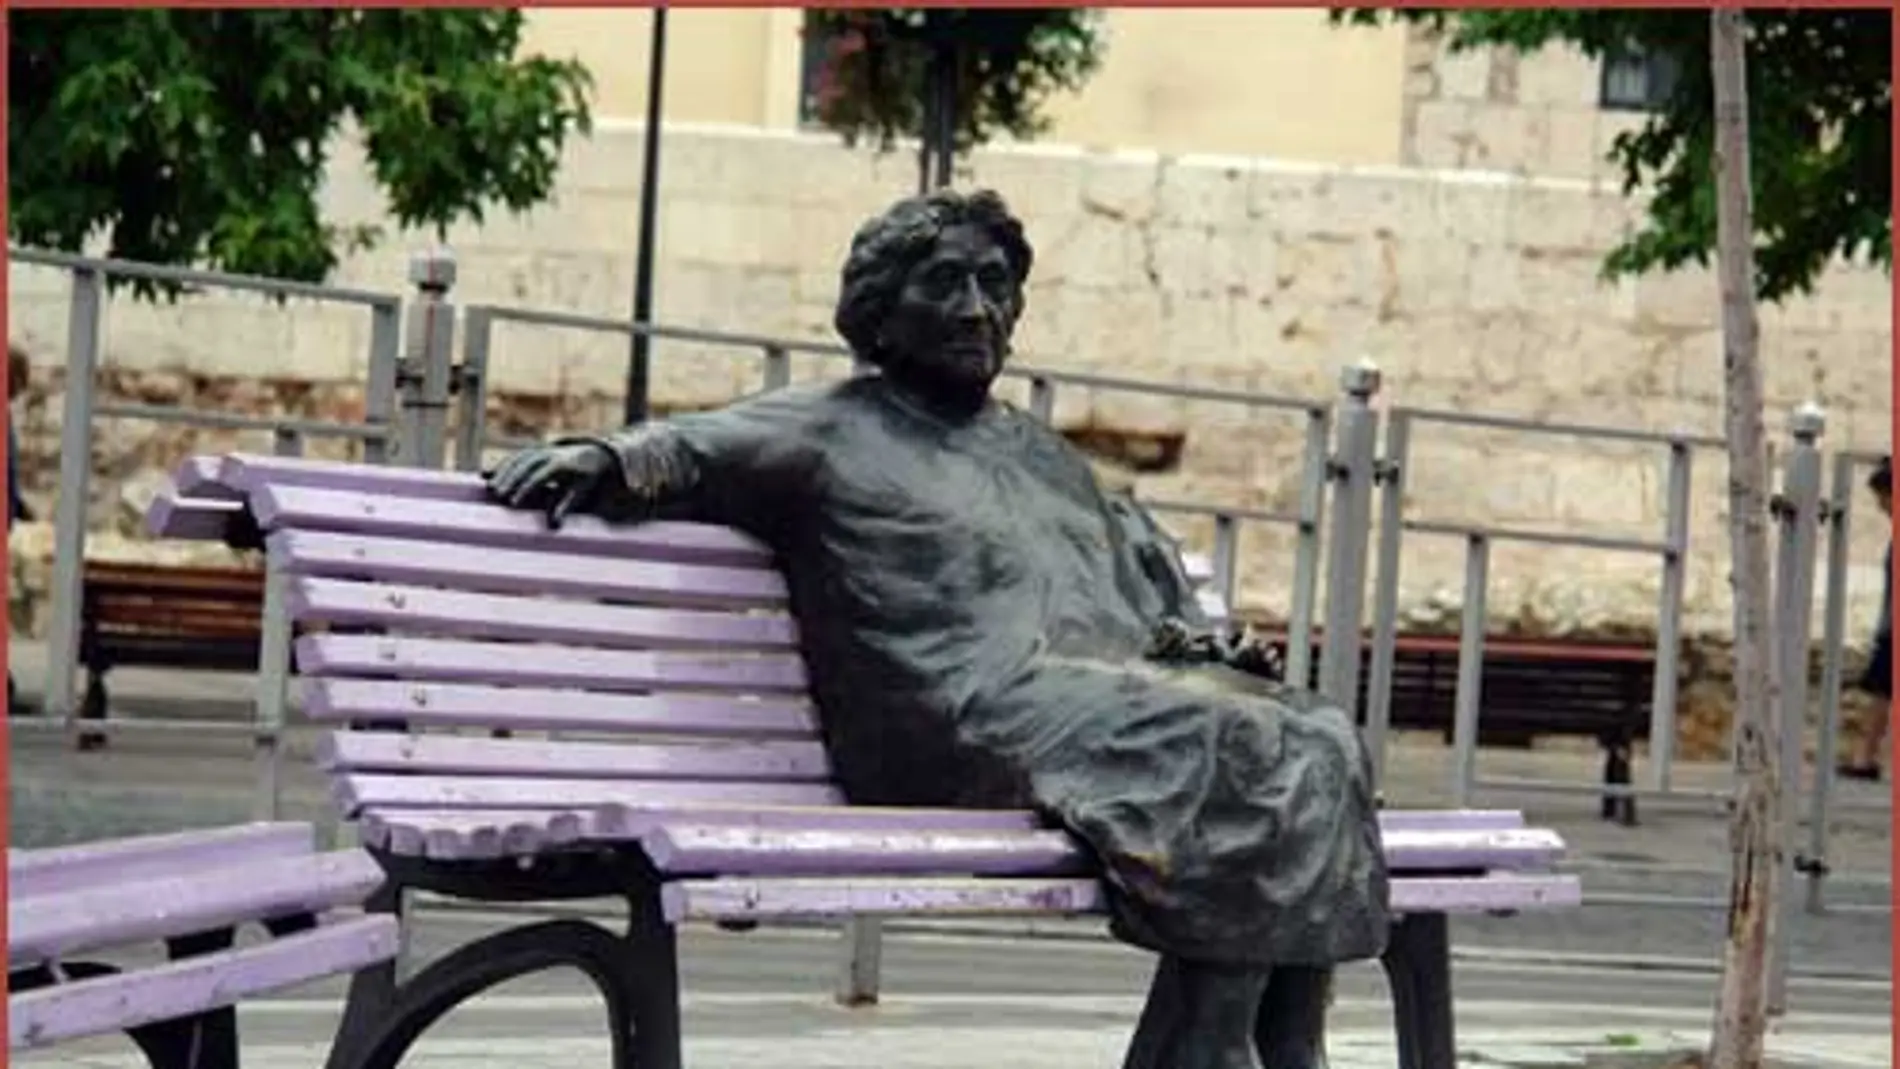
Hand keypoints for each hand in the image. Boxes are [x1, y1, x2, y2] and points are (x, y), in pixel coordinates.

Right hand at [484, 439, 618, 529]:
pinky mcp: (532, 450)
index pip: (540, 476)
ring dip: (502, 472)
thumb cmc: (585, 478)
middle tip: (498, 495)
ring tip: (490, 488)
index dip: (526, 489)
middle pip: (525, 465)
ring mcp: (539, 450)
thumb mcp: (579, 492)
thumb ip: (565, 507)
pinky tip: (487, 475)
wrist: (592, 453)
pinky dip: (501, 465)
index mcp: (561, 464)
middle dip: (510, 480)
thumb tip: (554, 526)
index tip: (514, 503)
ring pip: (517, 459)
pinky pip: (515, 456)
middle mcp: (548, 454)